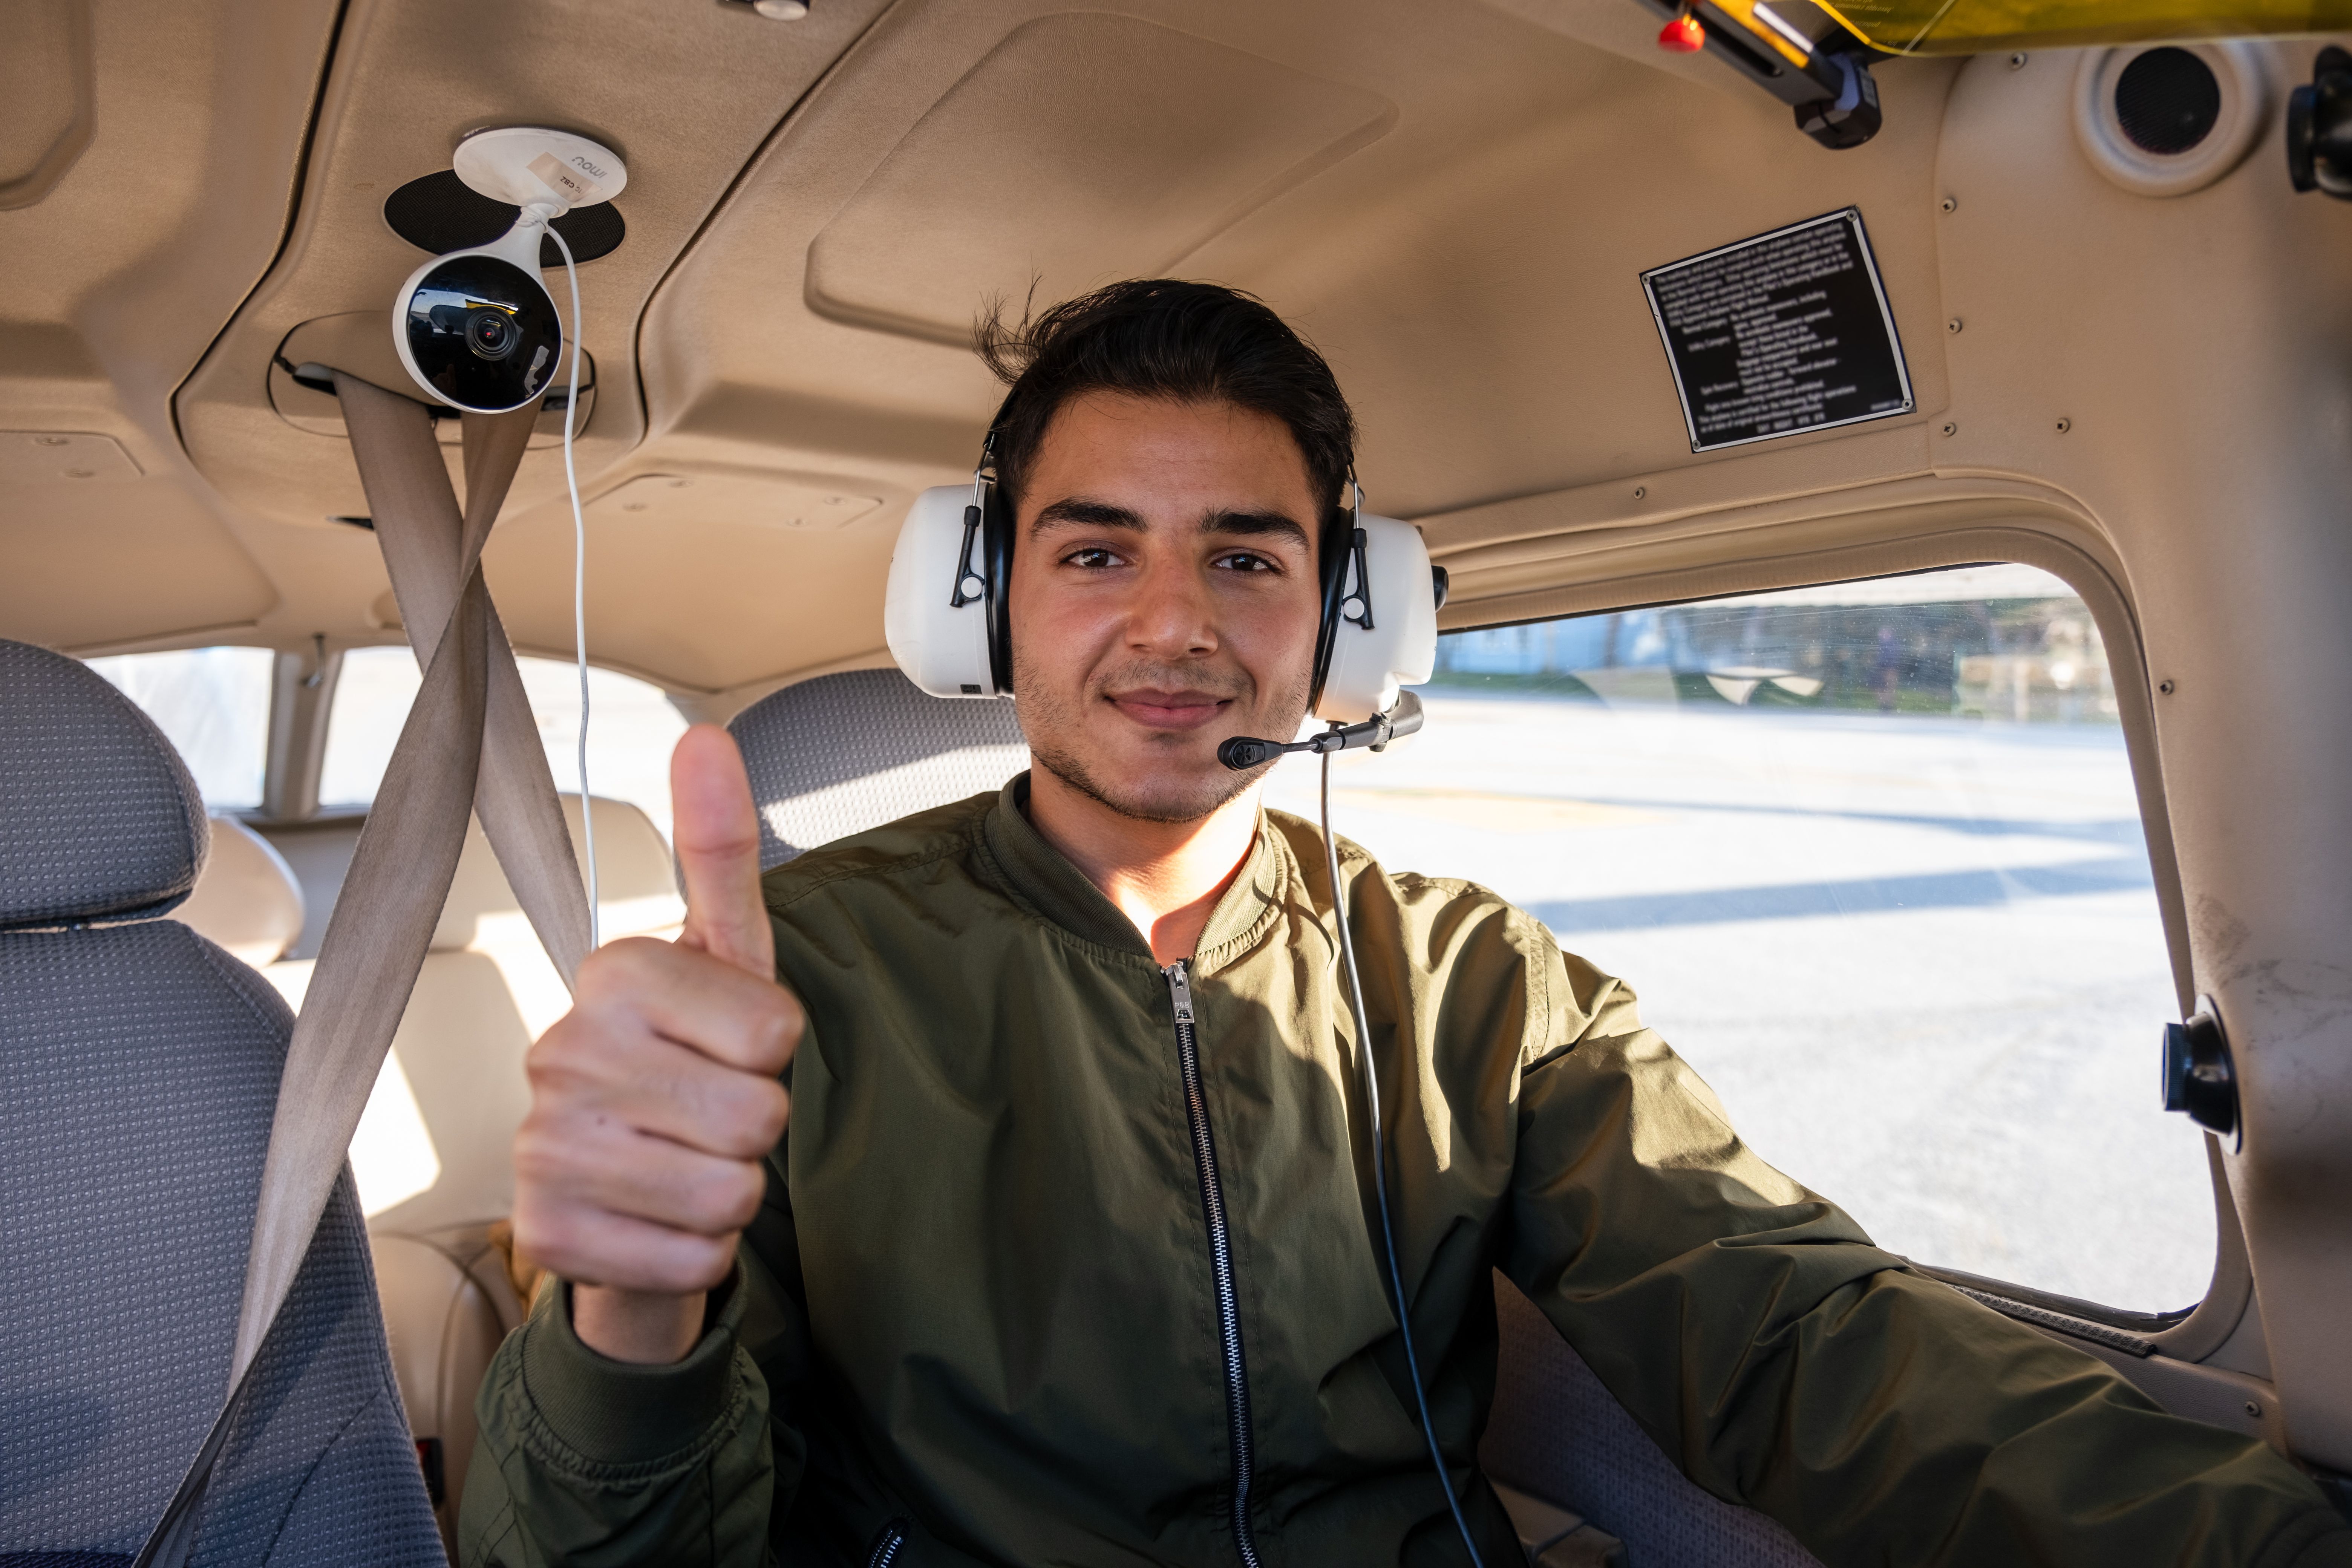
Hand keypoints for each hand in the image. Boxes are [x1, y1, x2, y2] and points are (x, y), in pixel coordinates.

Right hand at [511, 725, 799, 1362]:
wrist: (624, 1184)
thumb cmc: (690, 1061)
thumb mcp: (724, 956)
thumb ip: (719, 852)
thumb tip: (704, 738)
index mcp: (614, 975)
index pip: (774, 1029)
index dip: (772, 1050)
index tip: (728, 1046)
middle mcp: (564, 1052)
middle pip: (756, 1115)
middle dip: (755, 1127)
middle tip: (707, 1114)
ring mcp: (543, 1146)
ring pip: (726, 1193)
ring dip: (727, 1191)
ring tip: (685, 1163)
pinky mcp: (548, 1234)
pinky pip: (691, 1260)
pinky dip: (696, 1253)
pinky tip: (658, 1218)